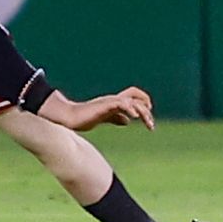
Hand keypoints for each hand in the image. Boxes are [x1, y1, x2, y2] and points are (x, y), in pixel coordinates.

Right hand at [39, 86, 155, 132]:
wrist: (71, 118)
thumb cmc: (85, 118)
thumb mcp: (105, 118)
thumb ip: (115, 118)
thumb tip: (127, 121)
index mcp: (115, 102)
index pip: (133, 95)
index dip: (143, 102)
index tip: (149, 118)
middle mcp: (114, 99)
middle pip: (135, 97)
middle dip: (146, 110)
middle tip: (151, 125)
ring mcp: (109, 101)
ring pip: (131, 101)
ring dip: (142, 112)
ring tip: (147, 122)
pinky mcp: (104, 106)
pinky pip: (120, 104)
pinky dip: (129, 108)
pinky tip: (134, 117)